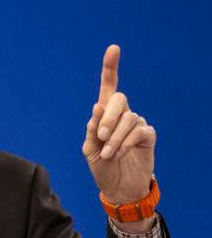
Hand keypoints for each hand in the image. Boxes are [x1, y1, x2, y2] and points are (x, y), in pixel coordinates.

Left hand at [82, 45, 155, 209]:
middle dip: (108, 117)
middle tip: (100, 137)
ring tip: (109, 154)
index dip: (110, 68)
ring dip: (115, 137)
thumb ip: (92, 129)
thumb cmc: (102, 167)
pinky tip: (120, 153)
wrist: (118, 188)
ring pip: (128, 118)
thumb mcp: (90, 150)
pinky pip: (139, 130)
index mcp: (104, 115)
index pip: (108, 87)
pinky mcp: (147, 135)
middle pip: (118, 99)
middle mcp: (121, 115)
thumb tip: (97, 107)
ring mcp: (136, 124)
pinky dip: (126, 142)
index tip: (113, 49)